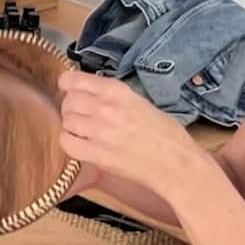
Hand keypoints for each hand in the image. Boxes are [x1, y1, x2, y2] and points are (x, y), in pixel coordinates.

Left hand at [58, 71, 208, 201]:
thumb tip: (91, 96)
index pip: (74, 80)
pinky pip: (67, 143)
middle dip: (71, 108)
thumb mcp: (141, 103)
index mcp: (118, 91)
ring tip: (84, 132)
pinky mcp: (97, 155)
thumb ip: (114, 98)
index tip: (68, 89)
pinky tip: (82, 145)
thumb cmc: (167, 135)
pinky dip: (70, 143)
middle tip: (80, 116)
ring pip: (66, 121)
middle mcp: (105, 107)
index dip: (67, 85)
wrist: (177, 163)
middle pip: (68, 101)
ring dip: (72, 126)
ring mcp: (100, 131)